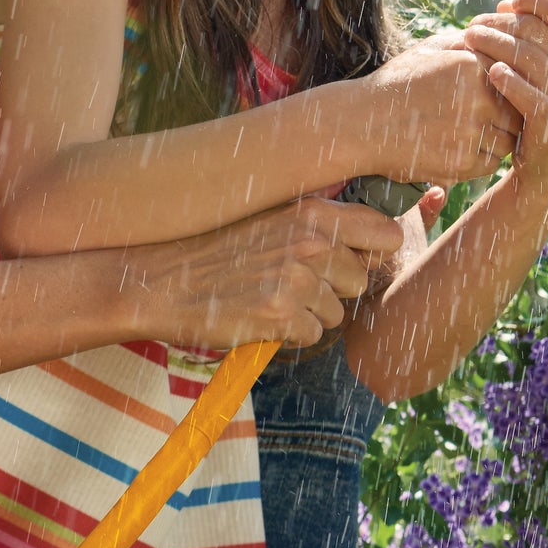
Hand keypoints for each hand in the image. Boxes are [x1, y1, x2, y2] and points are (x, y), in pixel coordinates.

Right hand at [132, 197, 403, 350]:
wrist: (162, 280)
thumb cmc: (218, 250)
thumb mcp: (271, 219)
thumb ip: (319, 226)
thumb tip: (376, 239)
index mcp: (311, 212)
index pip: (385, 233)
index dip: (374, 252)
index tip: (355, 259)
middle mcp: (310, 241)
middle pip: (360, 280)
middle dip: (333, 289)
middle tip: (290, 284)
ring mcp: (296, 279)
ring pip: (335, 313)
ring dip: (308, 313)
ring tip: (268, 297)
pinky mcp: (280, 315)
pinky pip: (311, 335)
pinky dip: (289, 334)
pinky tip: (259, 316)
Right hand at [358, 32, 522, 185]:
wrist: (362, 122)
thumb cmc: (397, 83)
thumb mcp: (429, 50)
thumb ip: (466, 42)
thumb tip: (499, 37)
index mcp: (471, 64)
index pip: (514, 76)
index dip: (507, 87)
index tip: (492, 95)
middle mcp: (476, 97)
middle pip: (516, 110)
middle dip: (506, 115)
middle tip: (487, 117)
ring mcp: (470, 132)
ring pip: (507, 140)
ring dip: (496, 138)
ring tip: (471, 132)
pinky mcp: (462, 162)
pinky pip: (490, 163)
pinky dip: (481, 158)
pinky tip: (459, 147)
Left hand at [463, 0, 547, 185]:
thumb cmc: (546, 95)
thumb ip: (535, 31)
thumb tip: (506, 5)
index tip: (509, 3)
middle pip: (539, 32)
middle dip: (501, 24)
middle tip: (474, 26)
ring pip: (530, 60)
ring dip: (495, 45)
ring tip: (470, 40)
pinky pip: (530, 97)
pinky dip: (509, 81)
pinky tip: (491, 72)